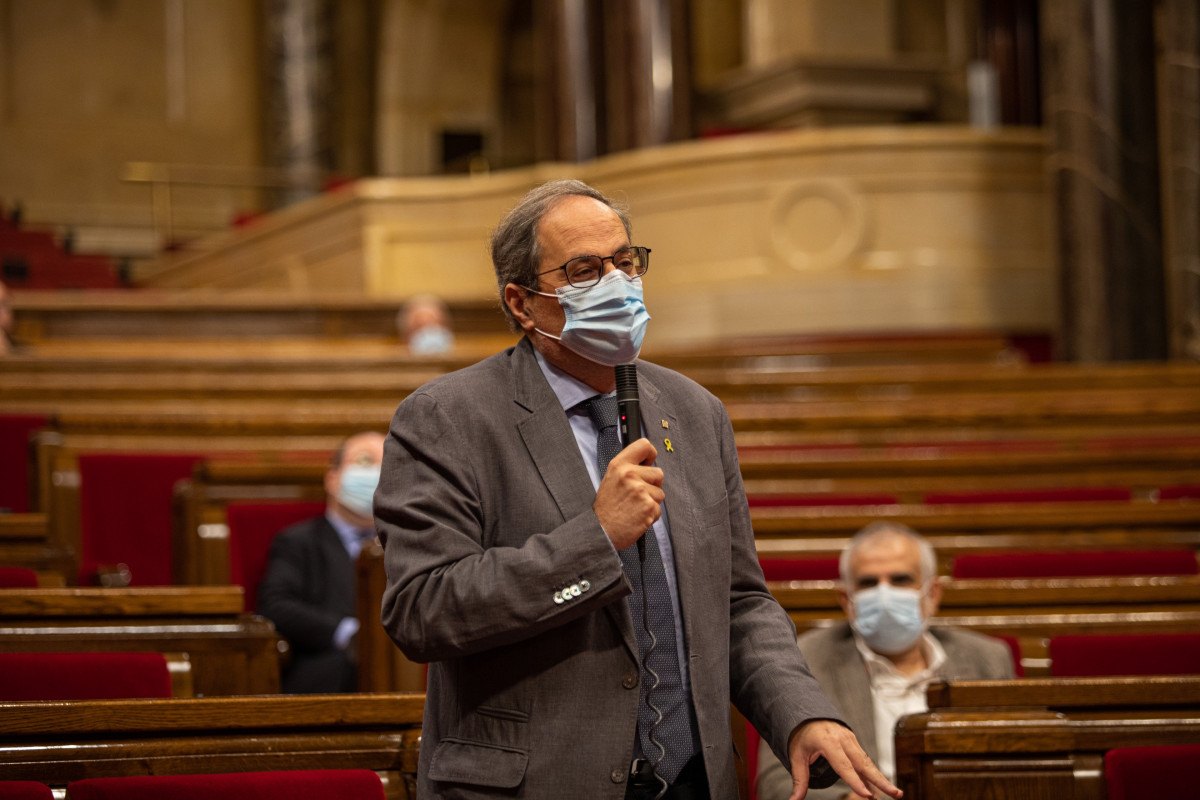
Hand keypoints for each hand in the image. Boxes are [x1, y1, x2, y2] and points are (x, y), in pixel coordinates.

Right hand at [593, 438, 662, 549]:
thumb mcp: (611, 479)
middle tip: (636, 496)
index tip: (648, 463)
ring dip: (651, 502)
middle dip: (652, 485)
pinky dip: (651, 516)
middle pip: (658, 473)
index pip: (644, 445)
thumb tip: (647, 464)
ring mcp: (640, 490)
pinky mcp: (648, 506)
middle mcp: (630, 474)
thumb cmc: (606, 508)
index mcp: (619, 465)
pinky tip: (637, 517)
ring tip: (634, 508)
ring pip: (660, 493)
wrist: (600, 531)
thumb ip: (628, 469)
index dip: (650, 455)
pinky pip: (659, 509)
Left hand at [786, 720, 901, 799]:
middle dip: (880, 780)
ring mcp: (850, 739)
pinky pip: (864, 760)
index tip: (867, 795)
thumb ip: (799, 779)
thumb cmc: (800, 733)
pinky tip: (880, 788)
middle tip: (895, 793)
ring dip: (881, 778)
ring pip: (868, 762)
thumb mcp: (796, 755)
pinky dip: (873, 774)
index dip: (855, 781)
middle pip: (863, 763)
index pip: (843, 765)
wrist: (807, 712)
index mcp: (827, 741)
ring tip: (895, 793)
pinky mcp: (854, 742)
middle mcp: (843, 739)